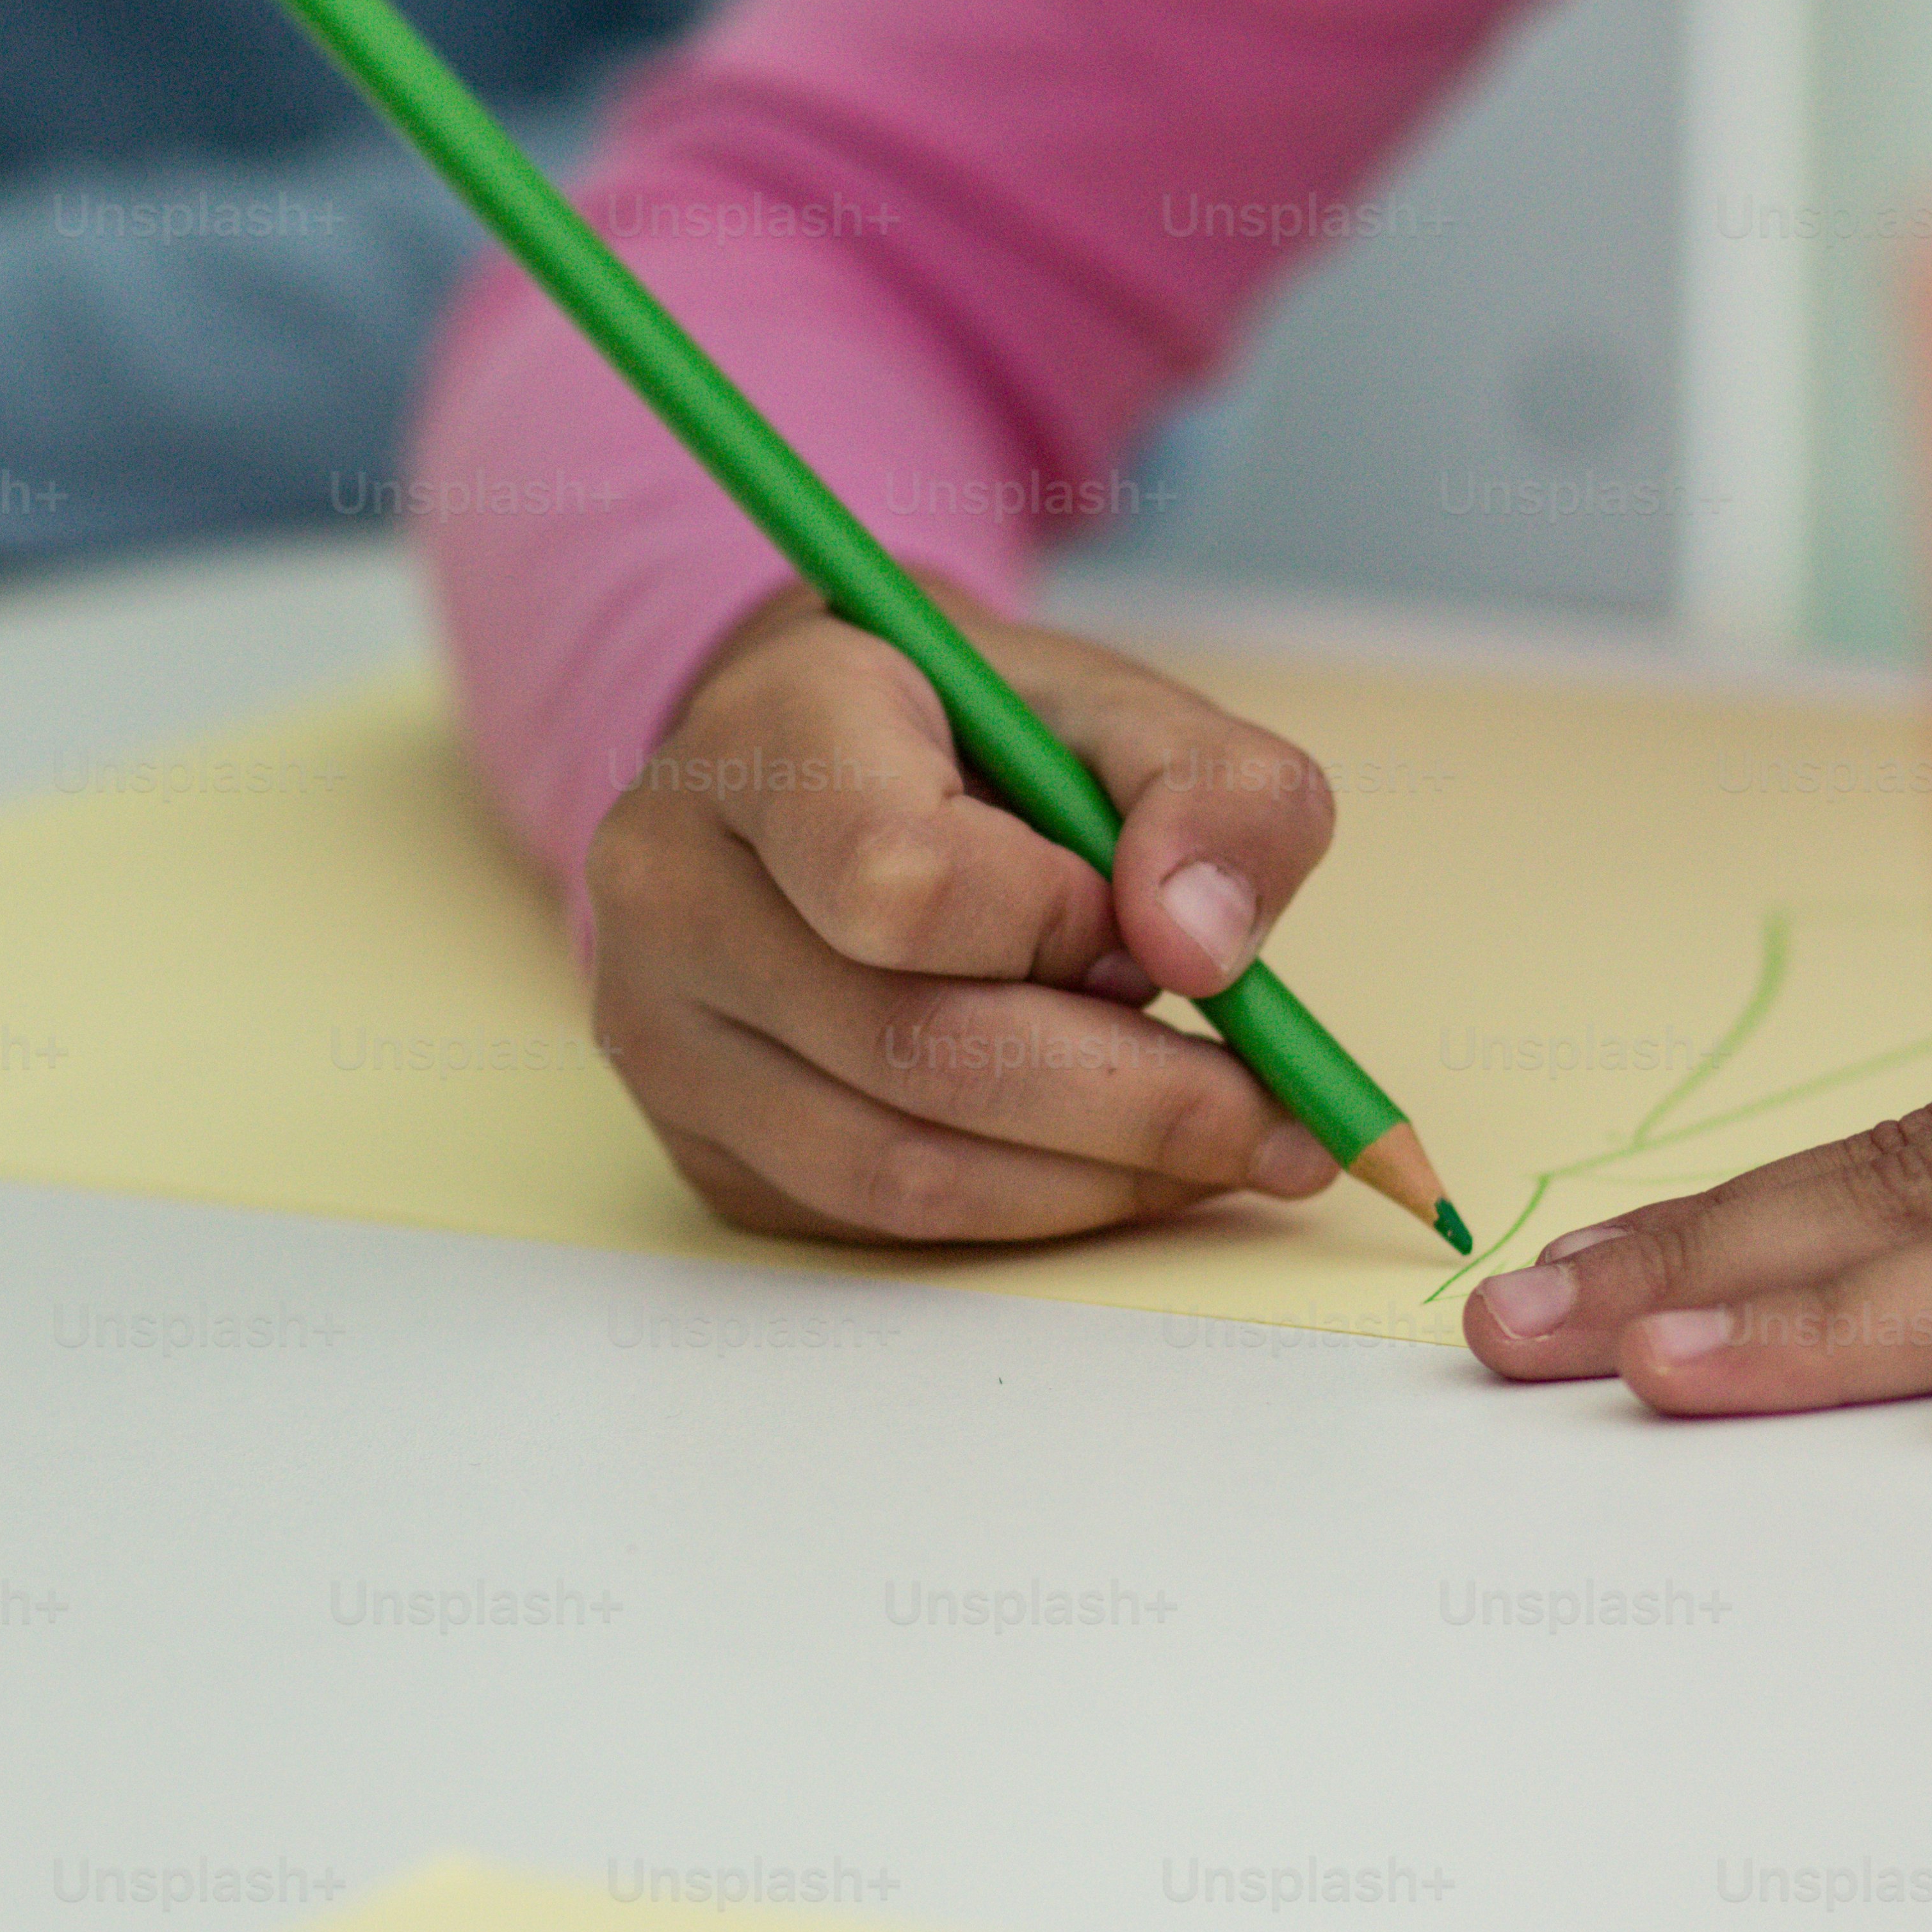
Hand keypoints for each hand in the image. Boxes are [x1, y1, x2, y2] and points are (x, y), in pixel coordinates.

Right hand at [581, 590, 1351, 1239]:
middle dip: (1130, 1103)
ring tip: (1209, 1152)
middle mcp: (668, 881)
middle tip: (1273, 1123)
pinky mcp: (694, 1135)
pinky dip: (1019, 1215)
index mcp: (768, 735)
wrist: (825, 772)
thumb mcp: (1120, 711)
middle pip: (908, 1047)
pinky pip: (866, 1220)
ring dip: (1086, 1184)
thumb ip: (1215, 793)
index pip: (901, 882)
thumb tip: (1203, 948)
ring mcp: (658, 1024)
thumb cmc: (973, 740)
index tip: (1145, 932)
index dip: (1057, 930)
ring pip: (890, 1167)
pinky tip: (1103, 1170)